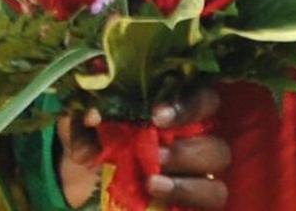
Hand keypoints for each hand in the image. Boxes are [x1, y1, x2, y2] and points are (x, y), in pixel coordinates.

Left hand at [55, 87, 228, 207]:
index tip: (157, 115)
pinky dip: (187, 195)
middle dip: (184, 148)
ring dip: (187, 176)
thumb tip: (93, 116)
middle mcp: (194, 136)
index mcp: (172, 108)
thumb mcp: (81, 125)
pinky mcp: (196, 197)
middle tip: (154, 154)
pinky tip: (158, 192)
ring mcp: (198, 169)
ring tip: (152, 180)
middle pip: (214, 138)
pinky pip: (214, 195)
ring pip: (217, 169)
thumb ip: (85, 115)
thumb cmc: (91, 139)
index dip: (187, 105)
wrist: (79, 179)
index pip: (203, 98)